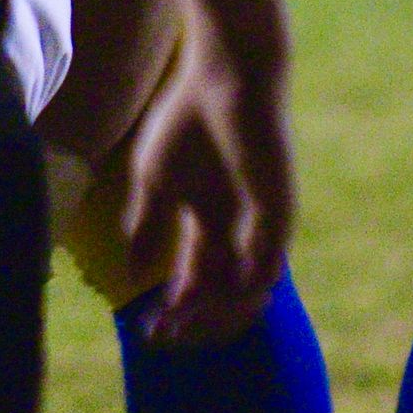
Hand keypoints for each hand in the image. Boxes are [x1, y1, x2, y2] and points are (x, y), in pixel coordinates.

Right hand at [120, 21, 293, 347]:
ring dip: (221, 310)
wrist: (226, 78)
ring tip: (190, 322)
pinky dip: (249, 285)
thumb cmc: (188, 120)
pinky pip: (270, 260)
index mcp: (208, 219)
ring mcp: (259, 220)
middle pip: (220, 288)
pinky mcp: (277, 209)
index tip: (148, 331)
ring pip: (248, 284)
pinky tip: (224, 297)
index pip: (194, 276)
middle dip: (194, 316)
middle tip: (166, 334)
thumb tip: (134, 273)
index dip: (173, 307)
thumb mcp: (156, 181)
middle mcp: (237, 227)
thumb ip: (147, 225)